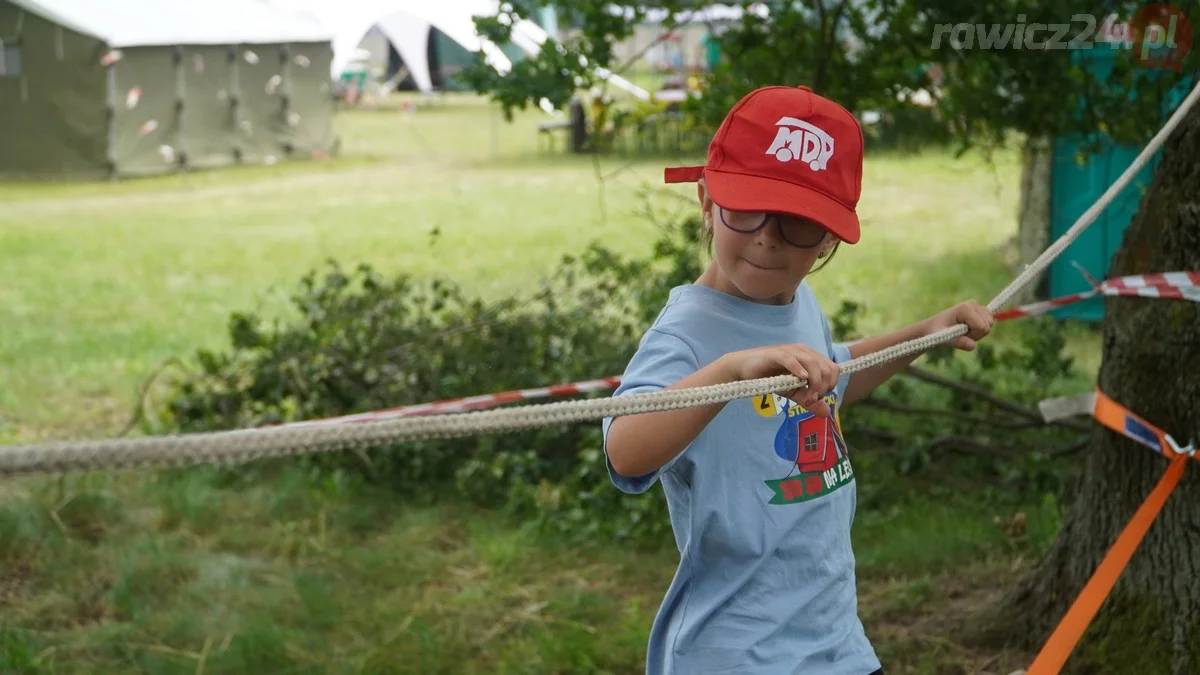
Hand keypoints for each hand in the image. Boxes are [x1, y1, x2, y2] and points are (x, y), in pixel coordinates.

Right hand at [719, 344, 840, 416]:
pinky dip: (798, 369)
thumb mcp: (793, 392)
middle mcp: (804, 351)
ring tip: (807, 397)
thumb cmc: (770, 378)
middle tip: (810, 400)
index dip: (830, 385)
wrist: (745, 370)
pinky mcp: (776, 354)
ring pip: (812, 363)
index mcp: (811, 358)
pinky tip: (801, 380)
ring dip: (814, 383)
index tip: (817, 398)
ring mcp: (791, 351)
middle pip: (826, 368)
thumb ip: (809, 401)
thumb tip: (827, 413)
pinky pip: (791, 360)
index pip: (833, 369)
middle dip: (822, 387)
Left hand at [926, 300, 994, 350]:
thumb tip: (972, 345)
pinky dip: (981, 328)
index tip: (959, 333)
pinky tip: (969, 327)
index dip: (973, 335)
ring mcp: (977, 305)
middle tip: (960, 332)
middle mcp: (973, 304)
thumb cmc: (936, 331)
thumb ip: (957, 342)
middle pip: (988, 326)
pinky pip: (990, 321)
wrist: (933, 326)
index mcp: (965, 308)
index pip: (982, 327)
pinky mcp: (980, 309)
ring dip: (978, 331)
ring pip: (990, 324)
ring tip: (963, 330)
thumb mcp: (943, 338)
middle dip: (976, 334)